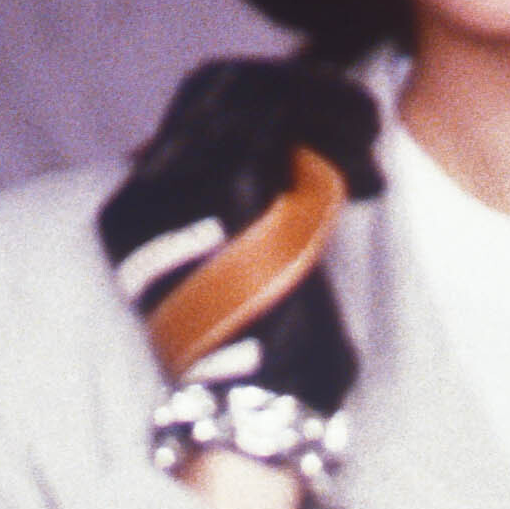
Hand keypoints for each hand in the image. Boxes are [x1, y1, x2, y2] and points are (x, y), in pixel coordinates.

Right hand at [99, 53, 382, 437]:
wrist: (256, 422)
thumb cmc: (262, 370)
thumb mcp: (242, 278)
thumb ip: (247, 213)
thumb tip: (291, 156)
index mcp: (136, 210)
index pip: (194, 110)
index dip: (263, 95)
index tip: (326, 122)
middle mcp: (144, 189)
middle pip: (216, 87)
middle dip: (296, 86)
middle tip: (361, 116)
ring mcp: (180, 184)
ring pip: (255, 97)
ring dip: (327, 106)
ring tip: (373, 139)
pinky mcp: (229, 190)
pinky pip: (284, 125)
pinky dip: (335, 131)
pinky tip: (370, 171)